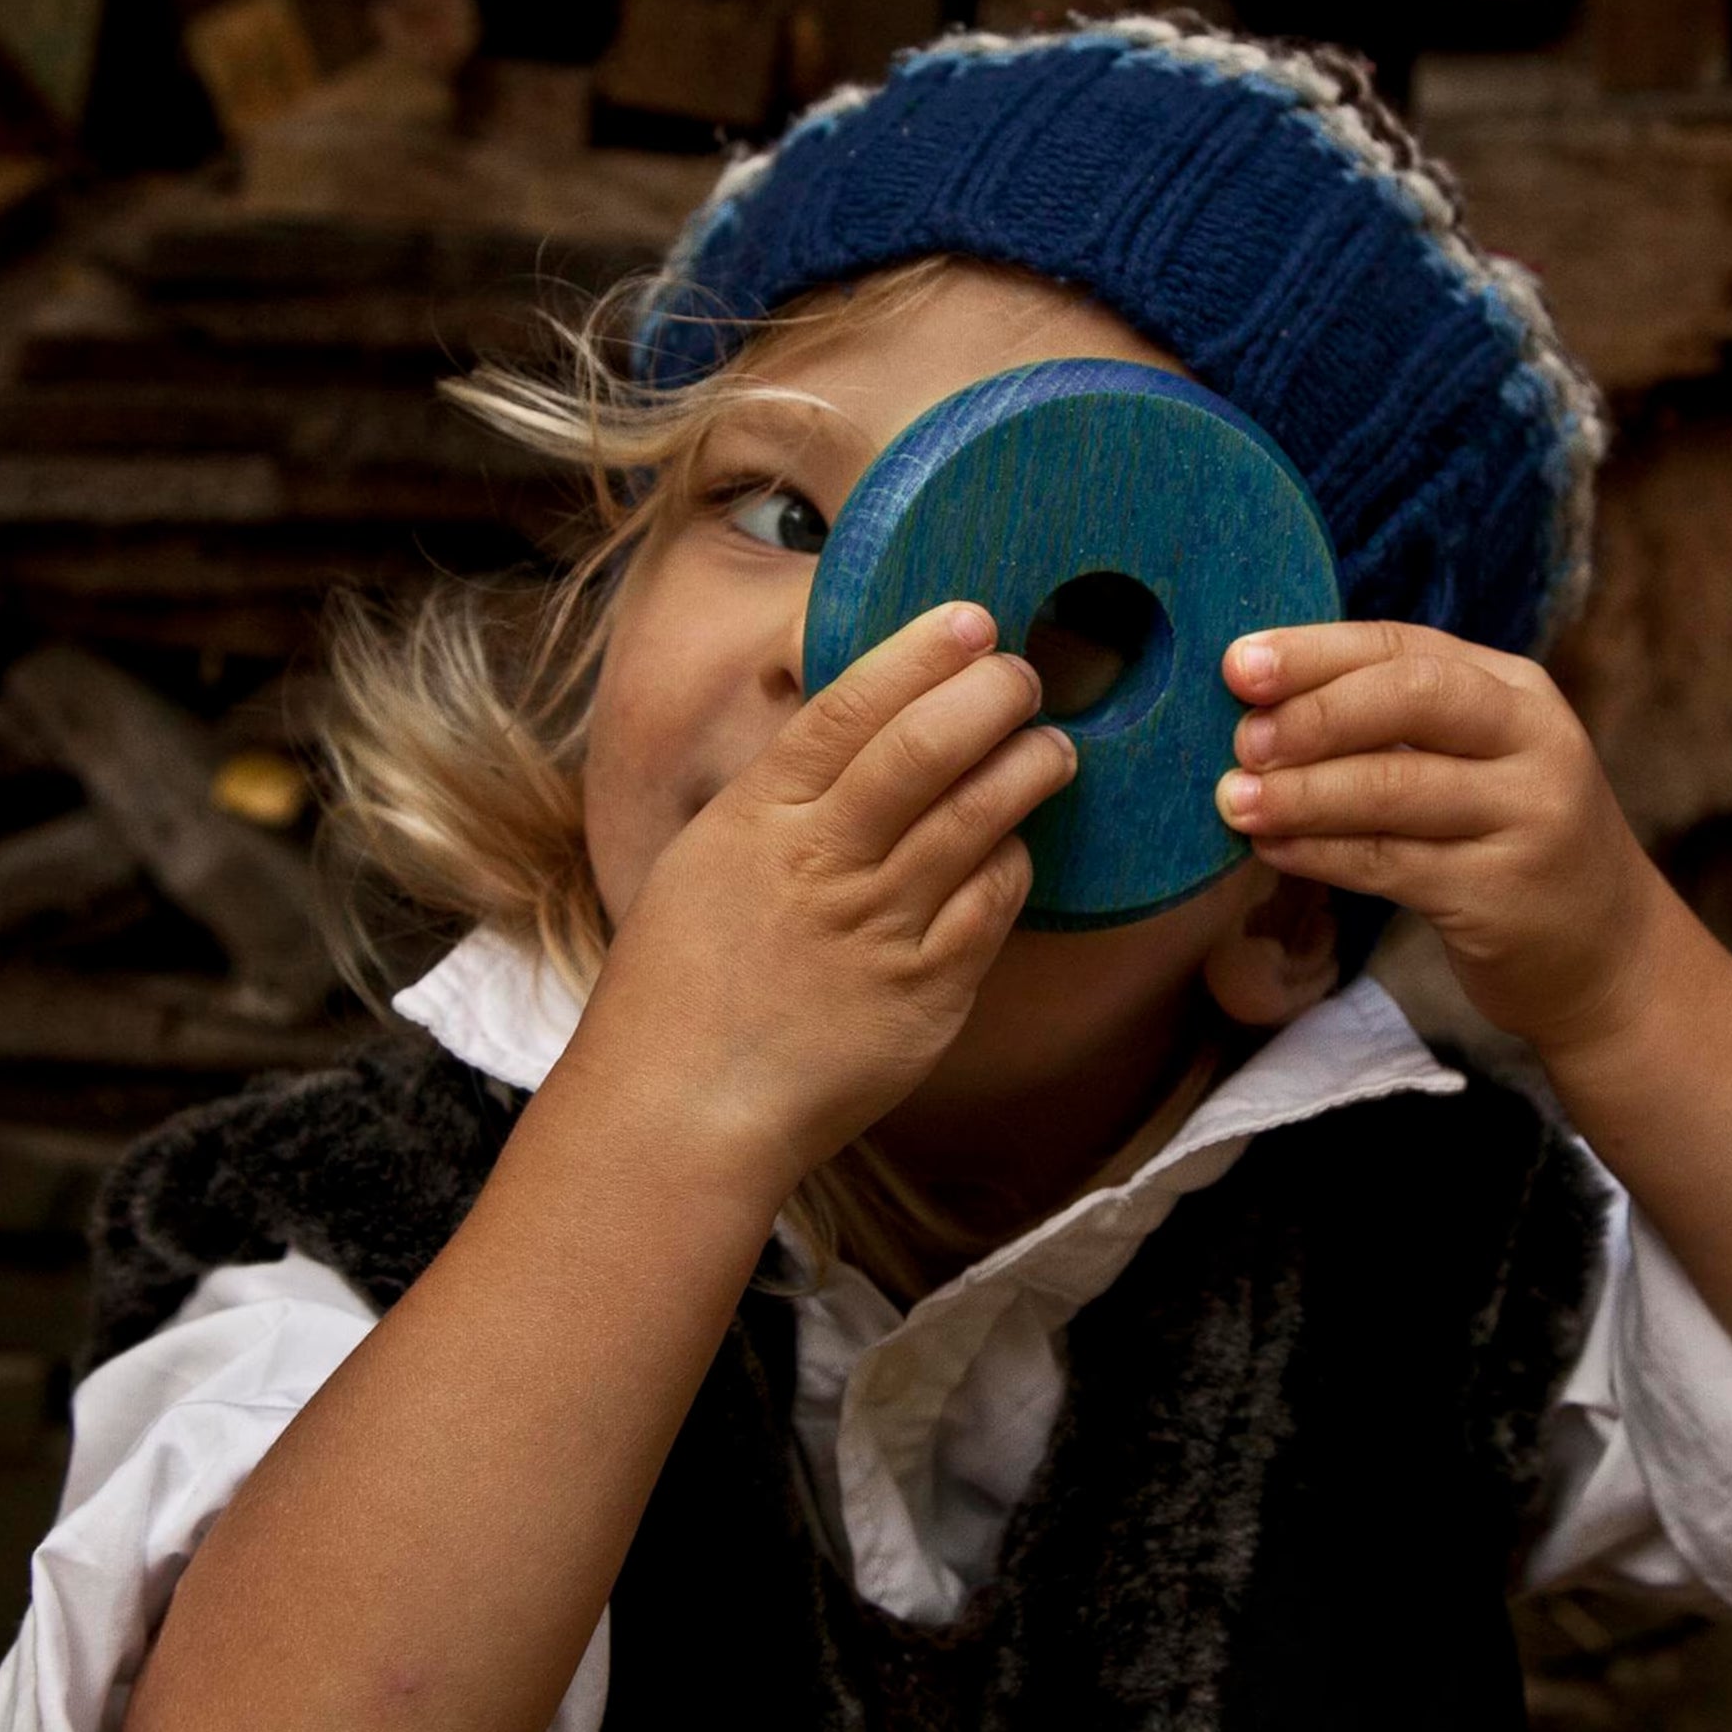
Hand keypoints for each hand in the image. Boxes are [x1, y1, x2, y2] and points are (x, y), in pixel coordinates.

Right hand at [570, 604, 1075, 1198]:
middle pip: (925, 750)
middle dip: (992, 695)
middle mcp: (822, 864)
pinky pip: (994, 906)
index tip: (971, 619)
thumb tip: (862, 724)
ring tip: (1050, 747)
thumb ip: (784, 793)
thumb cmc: (683, 983)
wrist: (681, 1111)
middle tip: (1024, 676)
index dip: (920, 654)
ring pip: (978, 819)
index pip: (850, 706)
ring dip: (1028, 767)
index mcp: (758, 817)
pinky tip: (1017, 844)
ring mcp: (879, 929)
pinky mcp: (927, 995)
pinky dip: (1014, 861)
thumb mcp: (710, 857)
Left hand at [1217, 621, 1659, 1050]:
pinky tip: (1272, 848)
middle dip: (1315, 712)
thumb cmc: (1507, 843)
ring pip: (1395, 786)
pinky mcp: (1504, 895)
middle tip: (1241, 739)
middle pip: (1413, 698)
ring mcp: (1528, 817)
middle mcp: (1534, 741)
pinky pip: (1391, 863)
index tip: (1236, 665)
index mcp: (1515, 691)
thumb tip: (1256, 705)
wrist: (1606, 956)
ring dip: (1302, 791)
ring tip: (1233, 800)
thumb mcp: (1477, 762)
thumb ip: (1393, 725)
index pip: (1405, 648)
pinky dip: (1321, 852)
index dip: (1315, 652)